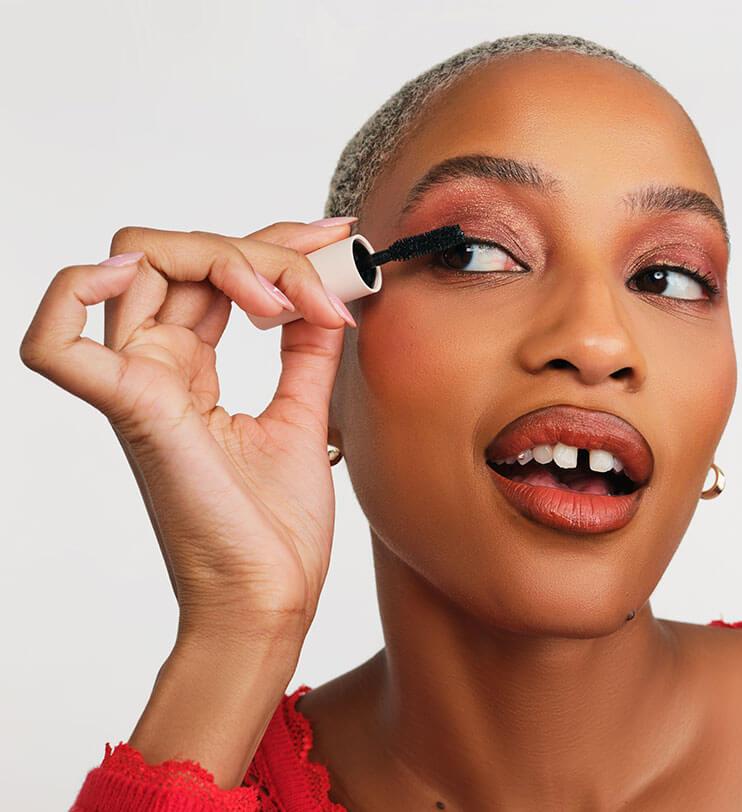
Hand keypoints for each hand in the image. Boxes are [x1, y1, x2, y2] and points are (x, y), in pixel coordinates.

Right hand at [21, 220, 357, 644]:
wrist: (273, 599)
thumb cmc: (277, 528)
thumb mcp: (305, 415)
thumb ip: (307, 350)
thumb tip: (326, 293)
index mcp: (189, 371)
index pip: (212, 271)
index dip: (274, 243)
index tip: (339, 240)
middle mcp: (155, 369)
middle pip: (180, 255)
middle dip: (264, 250)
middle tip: (326, 285)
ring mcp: (136, 385)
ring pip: (140, 264)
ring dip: (227, 258)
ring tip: (287, 307)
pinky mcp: (132, 411)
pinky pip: (55, 343)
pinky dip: (75, 291)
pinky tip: (140, 276)